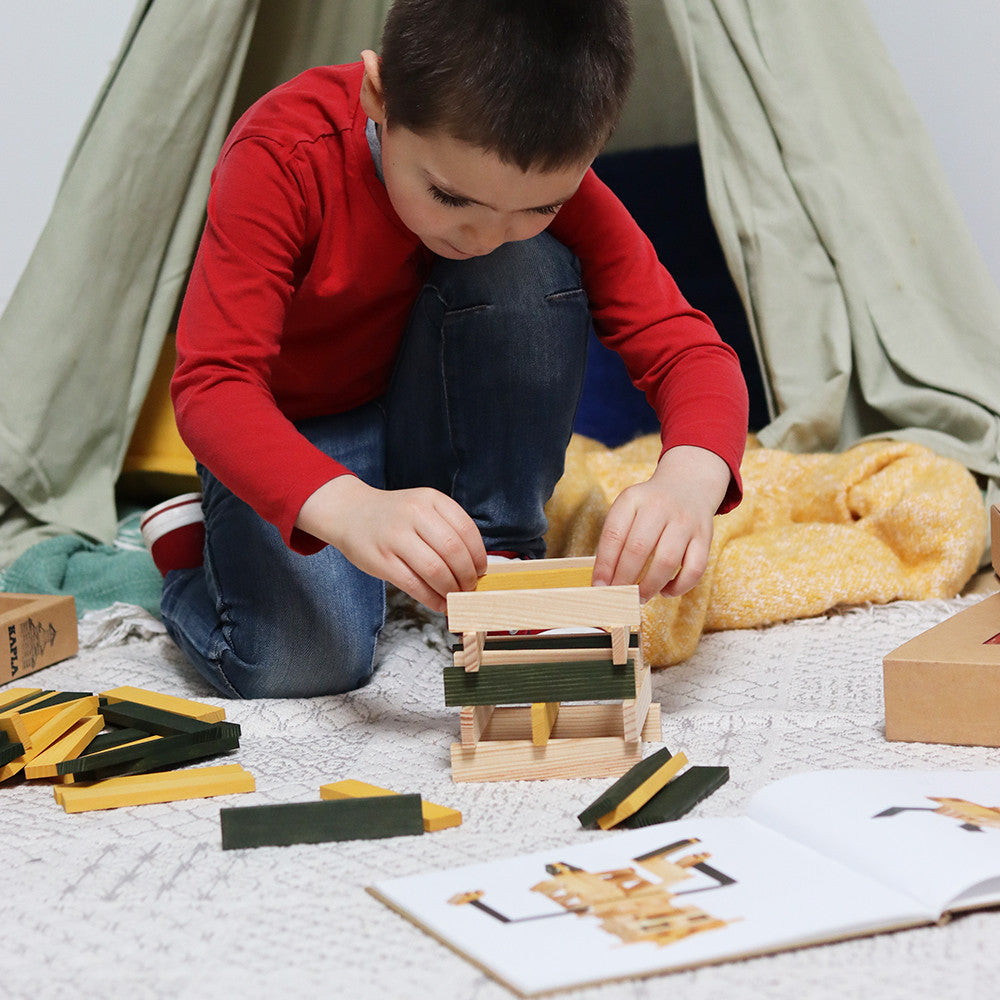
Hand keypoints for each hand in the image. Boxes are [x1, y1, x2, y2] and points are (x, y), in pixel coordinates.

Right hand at [296, 476, 486, 611]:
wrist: (350, 513)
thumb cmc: (393, 516)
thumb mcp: (422, 507)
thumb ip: (446, 529)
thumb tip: (474, 566)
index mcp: (431, 499)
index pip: (467, 530)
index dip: (478, 556)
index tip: (481, 570)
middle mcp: (414, 514)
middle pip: (453, 552)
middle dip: (467, 576)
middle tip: (469, 587)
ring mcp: (396, 537)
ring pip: (436, 570)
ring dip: (451, 590)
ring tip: (455, 596)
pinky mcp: (382, 560)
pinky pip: (414, 585)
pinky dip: (432, 599)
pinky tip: (438, 603)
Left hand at [591, 446, 730, 601]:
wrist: (688, 485)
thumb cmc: (650, 507)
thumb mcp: (628, 509)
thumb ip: (616, 539)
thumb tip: (604, 581)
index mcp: (633, 499)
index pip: (613, 535)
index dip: (604, 565)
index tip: (599, 586)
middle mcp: (659, 507)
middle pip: (638, 549)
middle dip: (624, 579)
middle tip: (618, 595)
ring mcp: (684, 521)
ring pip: (666, 561)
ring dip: (650, 586)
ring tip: (639, 596)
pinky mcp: (705, 536)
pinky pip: (694, 568)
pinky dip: (679, 587)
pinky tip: (665, 591)